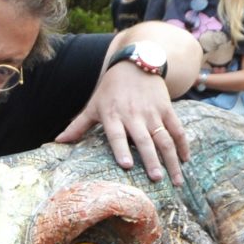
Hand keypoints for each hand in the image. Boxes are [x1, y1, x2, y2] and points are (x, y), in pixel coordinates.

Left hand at [58, 59, 188, 181]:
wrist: (135, 64)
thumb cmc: (110, 89)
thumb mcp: (93, 105)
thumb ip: (78, 126)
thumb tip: (58, 142)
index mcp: (113, 116)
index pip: (117, 135)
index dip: (121, 149)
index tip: (127, 165)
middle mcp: (134, 115)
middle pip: (144, 140)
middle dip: (151, 160)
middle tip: (157, 179)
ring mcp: (152, 113)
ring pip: (164, 138)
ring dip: (171, 159)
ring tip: (176, 180)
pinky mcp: (166, 109)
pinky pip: (177, 129)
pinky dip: (183, 144)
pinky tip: (186, 160)